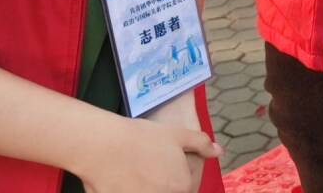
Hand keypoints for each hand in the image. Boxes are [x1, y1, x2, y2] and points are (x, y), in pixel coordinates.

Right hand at [76, 104, 220, 192]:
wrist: (103, 145)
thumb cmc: (142, 137)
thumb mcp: (178, 134)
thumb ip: (202, 144)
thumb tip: (219, 152)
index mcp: (182, 185)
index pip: (188, 188)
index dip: (180, 178)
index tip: (167, 168)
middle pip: (171, 192)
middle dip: (164, 184)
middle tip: (151, 169)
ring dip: (150, 187)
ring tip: (138, 173)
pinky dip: (133, 189)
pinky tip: (126, 180)